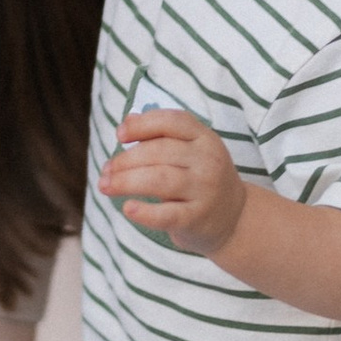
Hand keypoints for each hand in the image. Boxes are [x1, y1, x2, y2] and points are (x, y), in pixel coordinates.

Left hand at [99, 107, 242, 256]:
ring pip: (159, 180)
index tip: (120, 135)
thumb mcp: (191, 151)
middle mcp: (208, 161)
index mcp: (204, 138)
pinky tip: (128, 208)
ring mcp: (204, 190)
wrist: (234, 218)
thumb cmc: (200, 179)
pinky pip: (166, 214)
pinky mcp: (197, 218)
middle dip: (124, 160)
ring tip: (106, 186)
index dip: (142, 125)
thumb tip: (127, 122)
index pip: (172, 122)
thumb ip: (161, 136)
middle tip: (106, 171)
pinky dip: (144, 212)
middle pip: (159, 152)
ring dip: (125, 182)